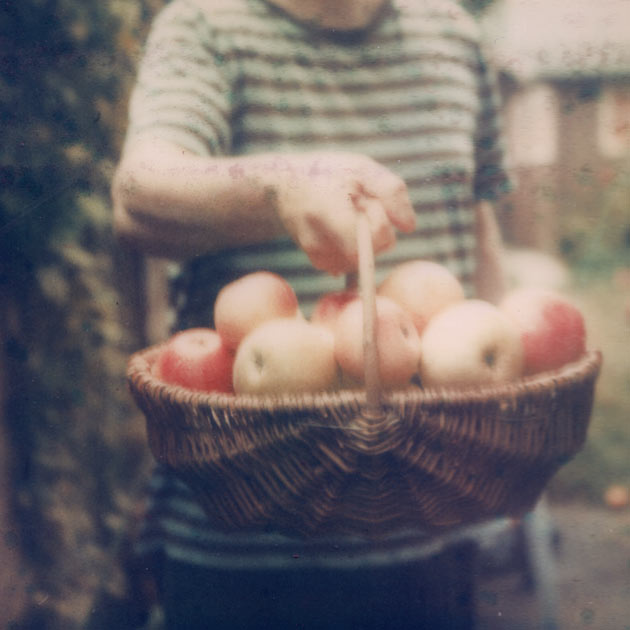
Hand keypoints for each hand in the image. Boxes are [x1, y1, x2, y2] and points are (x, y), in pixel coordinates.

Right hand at [269, 152, 415, 274]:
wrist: (284, 187)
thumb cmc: (329, 174)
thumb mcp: (361, 168)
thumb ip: (391, 192)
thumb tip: (409, 227)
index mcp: (327, 212)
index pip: (371, 238)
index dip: (379, 220)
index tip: (368, 201)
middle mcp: (317, 240)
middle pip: (369, 253)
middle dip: (373, 232)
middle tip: (358, 208)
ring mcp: (317, 255)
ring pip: (362, 261)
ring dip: (365, 240)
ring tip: (348, 217)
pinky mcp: (319, 262)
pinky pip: (352, 264)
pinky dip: (355, 248)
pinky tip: (343, 229)